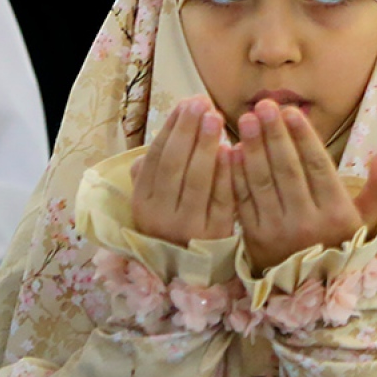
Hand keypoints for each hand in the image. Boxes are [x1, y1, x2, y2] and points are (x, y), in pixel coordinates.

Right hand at [131, 96, 236, 247]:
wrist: (191, 273)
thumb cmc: (175, 224)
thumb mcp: (155, 203)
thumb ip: (152, 175)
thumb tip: (152, 144)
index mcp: (142, 202)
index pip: (155, 159)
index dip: (170, 130)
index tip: (186, 104)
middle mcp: (160, 214)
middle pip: (173, 166)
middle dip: (187, 131)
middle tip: (201, 103)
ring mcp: (187, 226)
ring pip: (196, 181)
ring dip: (206, 147)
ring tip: (216, 118)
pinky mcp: (215, 235)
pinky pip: (221, 200)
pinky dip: (226, 174)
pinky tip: (234, 151)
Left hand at [232, 99, 376, 272]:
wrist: (310, 289)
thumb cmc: (340, 243)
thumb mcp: (367, 220)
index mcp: (336, 213)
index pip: (317, 167)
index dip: (303, 138)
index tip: (291, 111)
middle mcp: (306, 222)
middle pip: (287, 171)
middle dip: (274, 136)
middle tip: (262, 107)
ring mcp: (277, 231)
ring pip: (262, 184)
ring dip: (252, 149)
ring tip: (245, 121)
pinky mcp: (252, 239)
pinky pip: (242, 202)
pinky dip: (235, 176)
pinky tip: (230, 152)